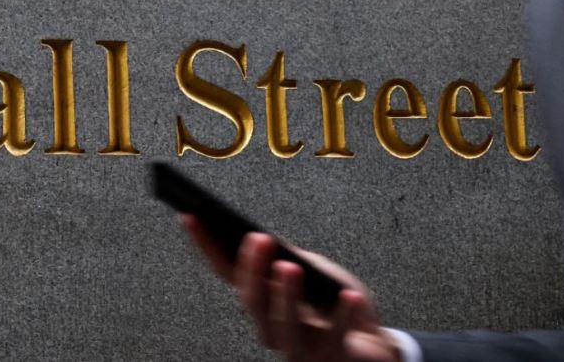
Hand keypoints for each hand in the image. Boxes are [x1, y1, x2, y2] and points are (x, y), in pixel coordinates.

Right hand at [179, 214, 402, 361]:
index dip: (208, 246)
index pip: (228, 273)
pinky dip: (342, 315)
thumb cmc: (336, 306)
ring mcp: (300, 348)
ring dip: (286, 296)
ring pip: (284, 326)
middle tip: (259, 238)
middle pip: (254, 302)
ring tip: (290, 268)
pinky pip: (335, 337)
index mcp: (264, 303)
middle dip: (253, 270)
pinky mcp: (331, 358)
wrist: (371, 349)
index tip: (191, 216)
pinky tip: (349, 296)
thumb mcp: (312, 273)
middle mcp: (273, 329)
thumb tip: (266, 238)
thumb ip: (289, 259)